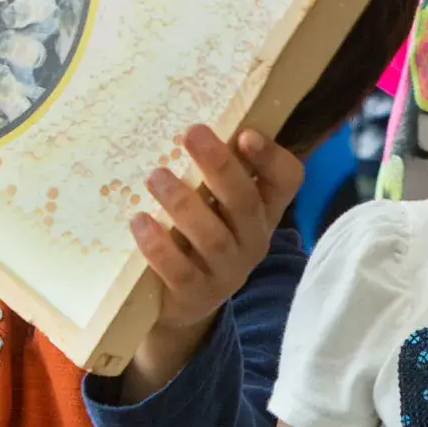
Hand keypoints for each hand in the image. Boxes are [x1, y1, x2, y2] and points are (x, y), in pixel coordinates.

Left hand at [132, 125, 304, 340]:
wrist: (183, 301)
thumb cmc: (198, 235)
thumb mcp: (216, 203)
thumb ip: (216, 172)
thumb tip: (195, 124)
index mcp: (264, 210)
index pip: (287, 180)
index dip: (271, 157)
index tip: (245, 134)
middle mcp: (253, 240)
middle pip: (246, 204)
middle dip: (220, 167)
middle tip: (191, 133)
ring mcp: (227, 272)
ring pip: (213, 238)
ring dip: (184, 204)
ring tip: (155, 177)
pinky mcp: (196, 295)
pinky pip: (181, 271)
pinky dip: (159, 247)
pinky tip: (139, 221)